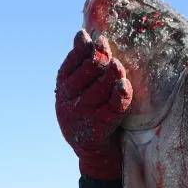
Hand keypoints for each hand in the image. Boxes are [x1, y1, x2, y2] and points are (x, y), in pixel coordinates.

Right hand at [55, 30, 132, 179]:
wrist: (94, 153)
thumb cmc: (90, 113)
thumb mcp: (79, 90)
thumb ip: (81, 65)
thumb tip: (82, 34)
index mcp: (63, 88)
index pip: (72, 61)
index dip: (86, 49)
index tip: (99, 40)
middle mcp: (69, 101)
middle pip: (89, 71)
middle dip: (102, 58)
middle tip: (111, 52)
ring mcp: (83, 114)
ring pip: (102, 86)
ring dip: (114, 73)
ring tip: (119, 67)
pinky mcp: (99, 127)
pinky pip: (114, 106)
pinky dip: (121, 94)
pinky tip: (124, 85)